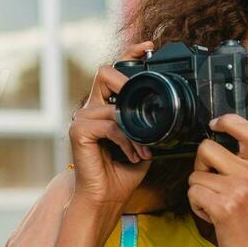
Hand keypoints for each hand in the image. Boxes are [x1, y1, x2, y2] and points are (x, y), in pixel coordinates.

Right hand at [67, 40, 154, 208]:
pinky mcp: (79, 131)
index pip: (114, 72)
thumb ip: (149, 125)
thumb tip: (168, 115)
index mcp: (105, 108)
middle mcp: (91, 109)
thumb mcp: (144, 143)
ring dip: (135, 131)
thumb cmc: (122, 173)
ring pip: (114, 107)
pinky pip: (111, 125)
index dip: (129, 54)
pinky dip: (126, 140)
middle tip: (143, 101)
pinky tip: (132, 155)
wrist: (107, 198)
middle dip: (127, 82)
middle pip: (105, 73)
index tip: (148, 48)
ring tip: (142, 150)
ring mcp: (82, 118)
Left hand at [186, 114, 247, 246]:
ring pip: (195, 176)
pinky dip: (197, 207)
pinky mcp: (224, 207)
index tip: (216, 123)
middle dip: (200, 167)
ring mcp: (237, 190)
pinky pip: (193, 194)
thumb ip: (238, 170)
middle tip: (212, 187)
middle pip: (205, 149)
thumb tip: (210, 149)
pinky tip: (212, 217)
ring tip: (216, 208)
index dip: (229, 121)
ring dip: (198, 193)